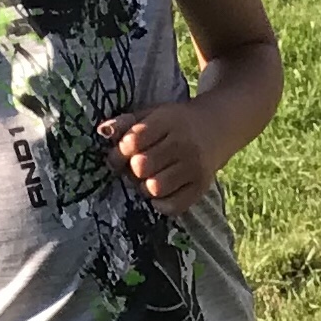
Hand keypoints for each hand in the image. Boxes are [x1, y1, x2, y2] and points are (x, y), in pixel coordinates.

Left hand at [100, 102, 217, 215]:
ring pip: (155, 188)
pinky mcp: (201, 187)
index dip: (119, 151)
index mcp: (168, 120)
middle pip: (141, 166)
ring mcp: (194, 167)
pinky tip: (160, 192)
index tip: (120, 154)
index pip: (134, 141)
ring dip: (145, 187)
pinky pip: (172, 206)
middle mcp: (183, 144)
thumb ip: (127, 123)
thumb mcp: (153, 114)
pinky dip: (160, 203)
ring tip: (149, 178)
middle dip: (132, 169)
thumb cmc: (177, 122)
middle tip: (136, 167)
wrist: (218, 127)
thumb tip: (102, 133)